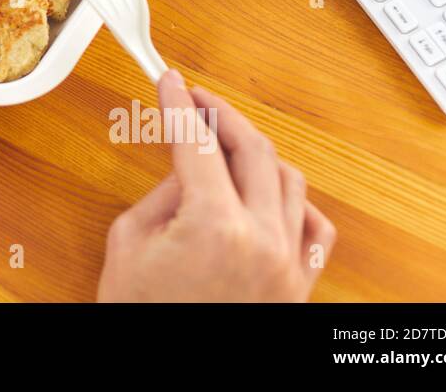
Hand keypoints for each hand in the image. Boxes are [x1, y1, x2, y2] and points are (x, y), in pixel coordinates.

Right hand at [98, 69, 335, 301]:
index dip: (179, 104)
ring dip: (256, 152)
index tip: (170, 82)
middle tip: (196, 100)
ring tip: (226, 144)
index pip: (196, 142)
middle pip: (251, 148)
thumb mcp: (130, 243)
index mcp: (214, 225)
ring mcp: (288, 265)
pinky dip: (295, 202)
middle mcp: (262, 240)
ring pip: (288, 179)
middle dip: (220, 115)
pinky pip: (315, 228)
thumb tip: (188, 166)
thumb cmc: (141, 316)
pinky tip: (270, 193)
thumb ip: (164, 194)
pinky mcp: (298, 287)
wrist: (169, 373)